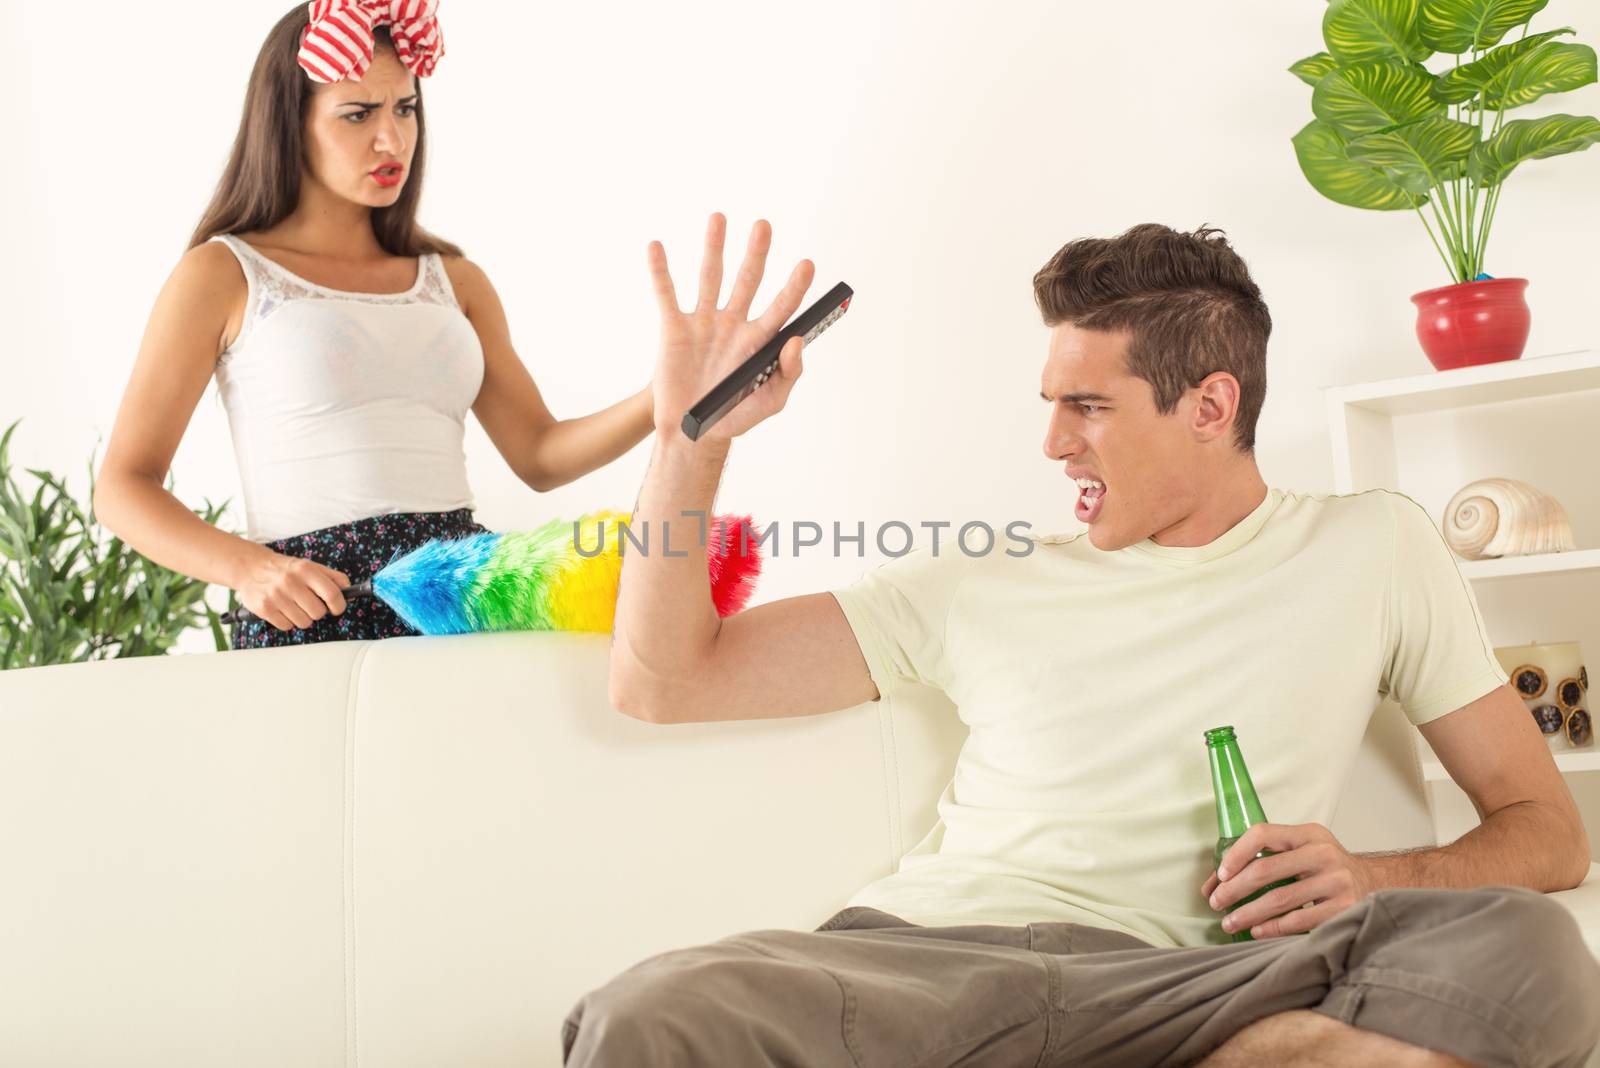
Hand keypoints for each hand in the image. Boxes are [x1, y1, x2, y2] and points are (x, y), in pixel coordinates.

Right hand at [235, 551, 349, 631]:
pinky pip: (287, 626)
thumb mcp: (310, 566)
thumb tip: (350, 593)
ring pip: (304, 622)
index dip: (339, 605)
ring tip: (294, 605)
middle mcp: (291, 582)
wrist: (251, 568)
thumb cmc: (285, 570)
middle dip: (317, 611)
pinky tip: (282, 609)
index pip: (333, 593)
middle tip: (309, 603)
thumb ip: (333, 578)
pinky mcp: (264, 608)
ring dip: (303, 617)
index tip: (337, 608)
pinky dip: (288, 621)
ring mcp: (276, 596)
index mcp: (306, 570)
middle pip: (318, 612)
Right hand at [646, 212, 815, 441]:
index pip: (782, 307)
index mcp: (758, 341)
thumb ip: (788, 374)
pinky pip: (666, 295)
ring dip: (714, 248)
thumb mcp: (769, 402)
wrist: (692, 432)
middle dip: (756, 254)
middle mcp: (733, 324)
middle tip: (763, 226)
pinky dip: (660, 272)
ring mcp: (704, 324)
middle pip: (747, 281)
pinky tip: (656, 247)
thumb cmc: (734, 417)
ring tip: (718, 218)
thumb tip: (797, 341)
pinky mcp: (673, 329)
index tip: (808, 265)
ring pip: (710, 278)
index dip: (795, 287)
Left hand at [1200, 822, 1374, 939]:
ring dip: (1248, 913)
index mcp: (1308, 834)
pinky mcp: (1344, 908)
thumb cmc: (1325, 868)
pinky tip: (1257, 932)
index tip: (1221, 875)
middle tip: (1217, 903)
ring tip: (1229, 923)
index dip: (1236, 853)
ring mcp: (1336, 881)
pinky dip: (1273, 928)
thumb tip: (1214, 883)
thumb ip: (1264, 858)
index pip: (1263, 833)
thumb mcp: (1302, 850)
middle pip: (1266, 870)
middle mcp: (1323, 854)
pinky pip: (1300, 921)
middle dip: (1234, 889)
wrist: (1375, 883)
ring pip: (1280, 899)